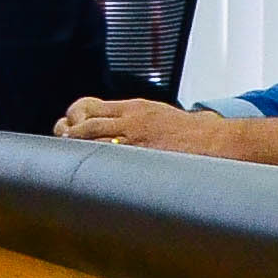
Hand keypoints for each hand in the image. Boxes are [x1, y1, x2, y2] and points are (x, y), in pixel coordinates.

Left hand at [58, 96, 201, 150]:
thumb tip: (114, 131)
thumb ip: (134, 120)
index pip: (89, 106)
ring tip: (71, 159)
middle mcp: (130, 120)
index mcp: (133, 108)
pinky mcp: (142, 155)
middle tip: (62, 145)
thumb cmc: (192, 132)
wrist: (215, 141)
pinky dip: (95, 162)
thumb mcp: (158, 114)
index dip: (72, 118)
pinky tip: (88, 171)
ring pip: (93, 138)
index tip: (67, 128)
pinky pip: (110, 157)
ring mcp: (135, 138)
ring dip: (77, 148)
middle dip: (68, 134)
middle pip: (85, 122)